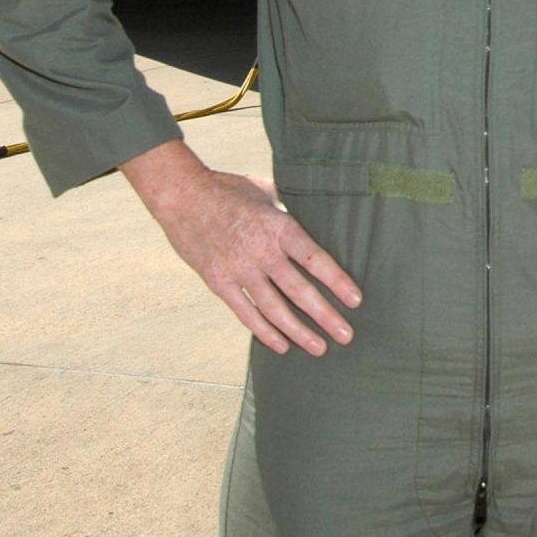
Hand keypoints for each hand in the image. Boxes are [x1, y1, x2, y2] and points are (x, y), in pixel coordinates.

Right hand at [120, 140, 360, 355]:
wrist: (181, 195)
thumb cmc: (227, 189)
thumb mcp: (265, 191)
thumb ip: (288, 210)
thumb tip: (312, 216)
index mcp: (278, 226)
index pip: (314, 259)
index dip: (337, 281)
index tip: (355, 300)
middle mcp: (261, 252)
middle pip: (299, 290)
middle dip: (325, 316)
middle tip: (346, 335)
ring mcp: (239, 270)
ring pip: (274, 309)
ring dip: (298, 331)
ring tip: (319, 348)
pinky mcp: (219, 282)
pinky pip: (245, 313)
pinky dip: (264, 332)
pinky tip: (282, 345)